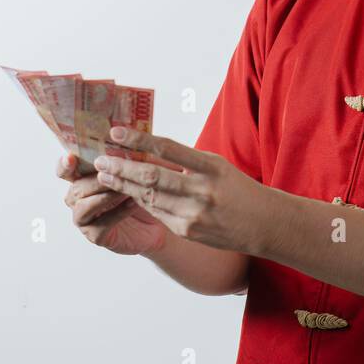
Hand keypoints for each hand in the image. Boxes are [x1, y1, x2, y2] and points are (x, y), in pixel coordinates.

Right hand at [56, 153, 166, 255]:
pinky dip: (117, 213)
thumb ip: (126, 155)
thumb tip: (126, 133)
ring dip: (105, 196)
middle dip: (96, 180)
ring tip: (125, 190)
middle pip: (76, 187)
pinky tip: (133, 204)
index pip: (66, 170)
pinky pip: (101, 225)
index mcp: (83, 178)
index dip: (65, 165)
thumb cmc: (146, 190)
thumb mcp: (137, 169)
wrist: (161, 219)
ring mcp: (85, 219)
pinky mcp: (96, 236)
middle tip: (115, 172)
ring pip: (84, 206)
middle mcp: (79, 198)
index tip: (71, 157)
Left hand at [93, 127, 264, 253]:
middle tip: (101, 159)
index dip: (138, 140)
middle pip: (151, 176)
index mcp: (211, 167)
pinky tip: (127, 193)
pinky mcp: (187, 231)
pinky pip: (157, 212)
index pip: (168, 149)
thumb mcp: (216, 166)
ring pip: (148, 196)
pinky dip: (140, 200)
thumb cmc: (236, 188)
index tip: (116, 133)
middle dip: (121, 167)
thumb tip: (146, 150)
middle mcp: (202, 190)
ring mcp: (193, 214)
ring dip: (123, 185)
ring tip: (106, 175)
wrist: (262, 224)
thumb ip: (184, 160)